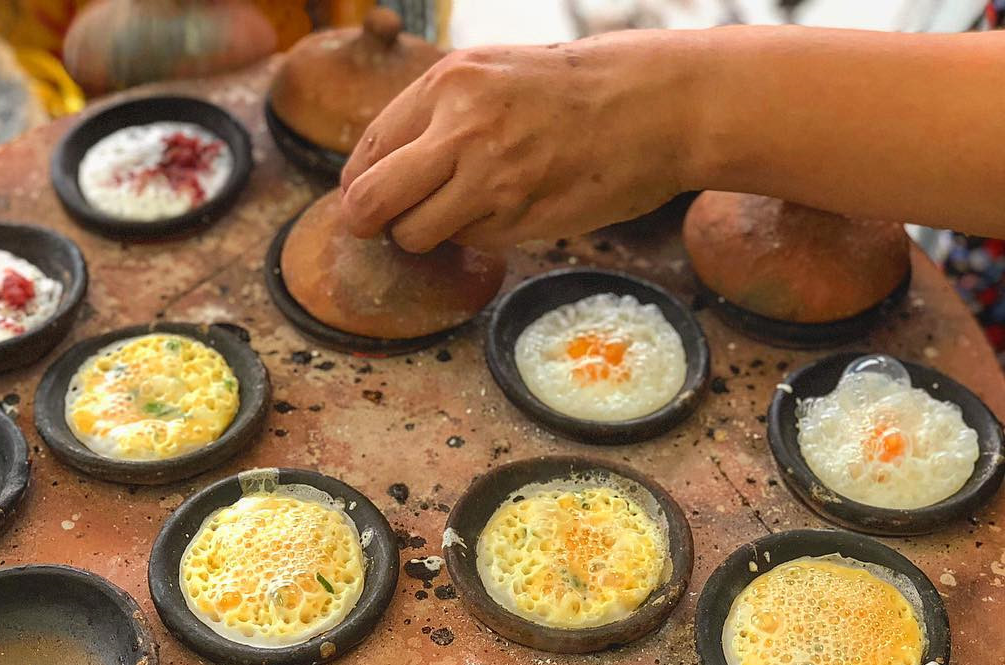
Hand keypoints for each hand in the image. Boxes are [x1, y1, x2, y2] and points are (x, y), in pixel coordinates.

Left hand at [339, 31, 700, 252]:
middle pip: (372, 201)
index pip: (369, 150)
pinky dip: (478, 236)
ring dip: (426, 236)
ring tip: (460, 214)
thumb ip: (439, 115)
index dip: (360, 186)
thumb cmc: (573, 91)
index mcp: (449, 83)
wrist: (655, 106)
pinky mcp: (522, 218)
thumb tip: (383, 170)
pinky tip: (510, 209)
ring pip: (416, 233)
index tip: (365, 202)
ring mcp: (492, 177)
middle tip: (379, 230)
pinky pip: (471, 242)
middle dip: (367, 223)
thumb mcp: (495, 73)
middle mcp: (462, 128)